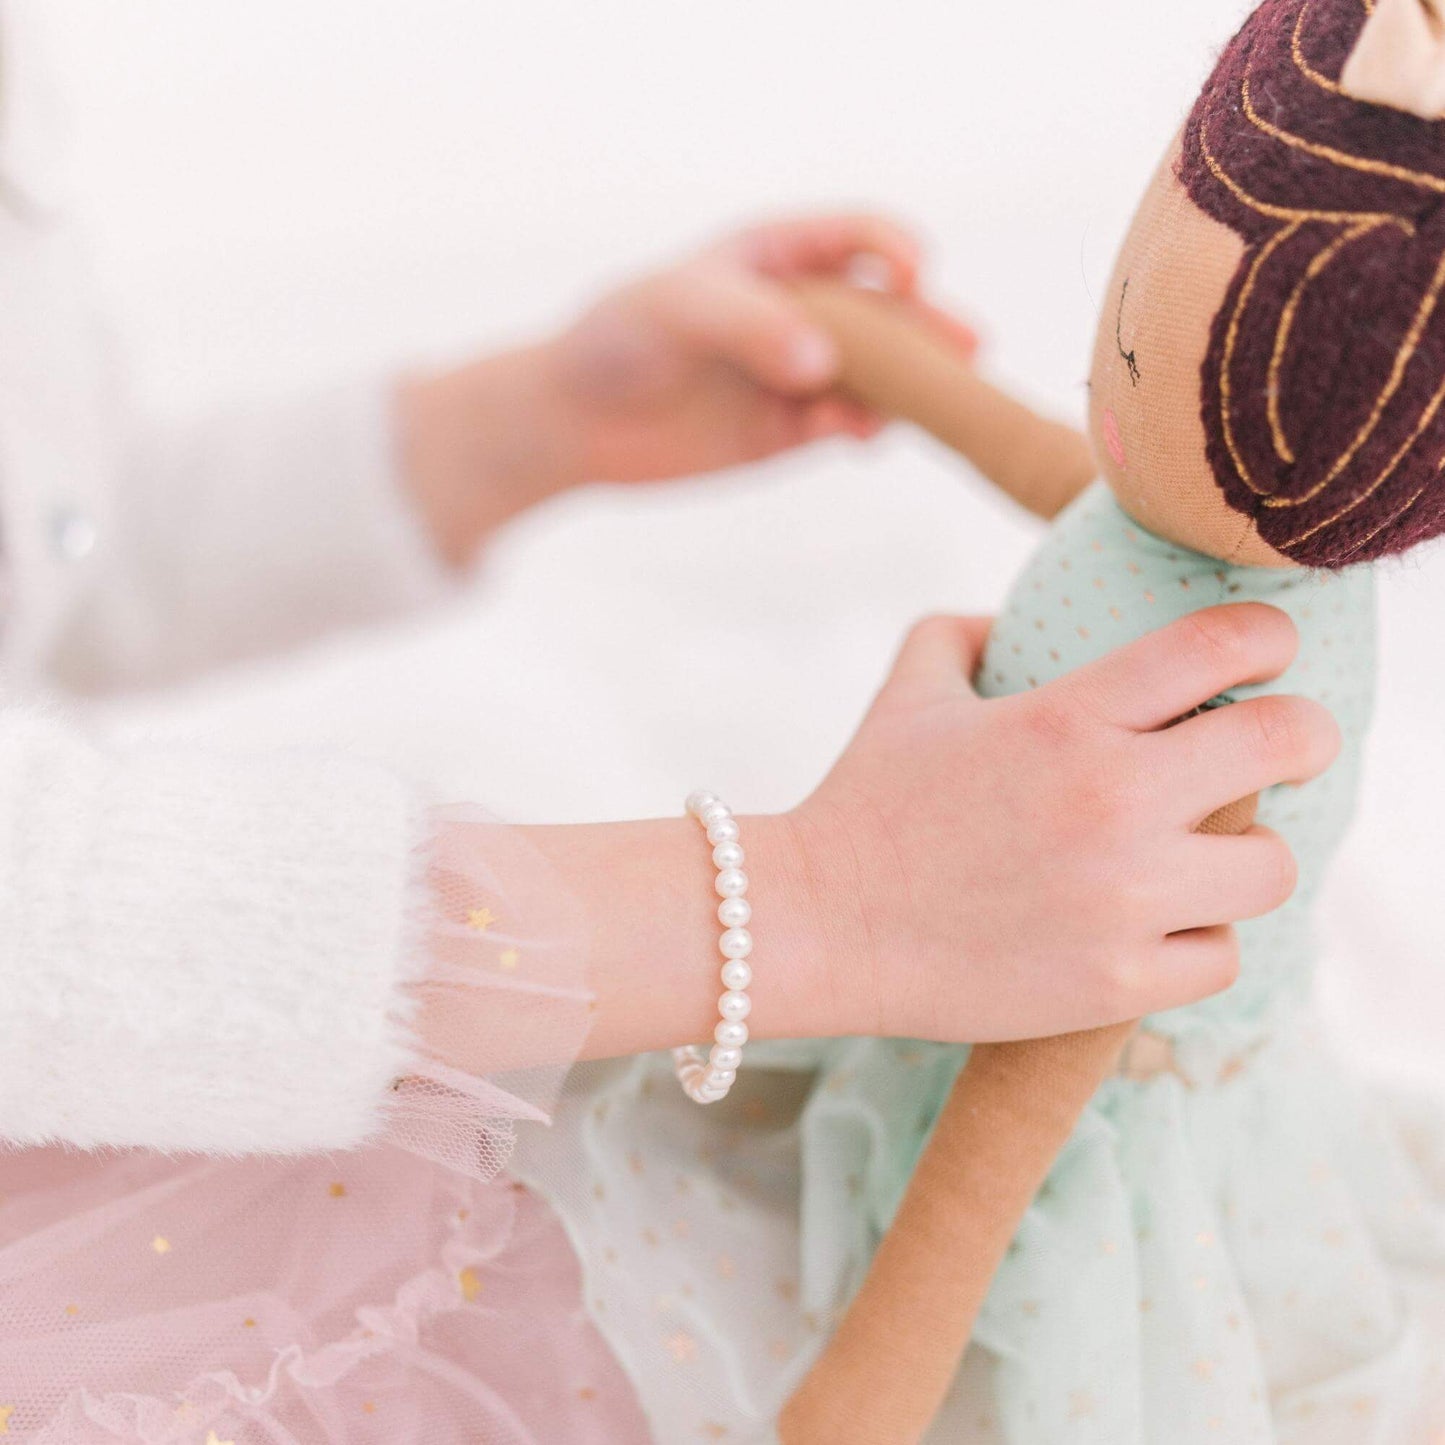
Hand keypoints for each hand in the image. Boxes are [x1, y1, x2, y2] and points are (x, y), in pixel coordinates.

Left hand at [548, 213, 977, 485]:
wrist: (575, 422)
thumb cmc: (618, 340)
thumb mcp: (678, 308)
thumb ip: (752, 327)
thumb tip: (825, 366)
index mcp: (778, 255)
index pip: (858, 237)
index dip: (893, 250)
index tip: (910, 278)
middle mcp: (800, 311)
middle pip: (887, 312)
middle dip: (929, 329)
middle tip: (967, 353)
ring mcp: (800, 373)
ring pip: (878, 376)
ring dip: (907, 389)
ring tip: (923, 408)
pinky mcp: (791, 430)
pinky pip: (846, 425)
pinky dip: (864, 430)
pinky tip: (862, 438)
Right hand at [794, 603, 1340, 1043]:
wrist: (816, 926)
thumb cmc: (863, 803)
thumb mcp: (906, 692)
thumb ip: (963, 631)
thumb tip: (1011, 620)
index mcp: (1067, 718)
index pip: (1225, 646)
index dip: (1269, 636)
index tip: (1269, 650)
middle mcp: (1112, 801)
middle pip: (1288, 744)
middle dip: (1300, 735)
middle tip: (1281, 746)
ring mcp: (1122, 901)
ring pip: (1272, 866)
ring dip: (1245, 854)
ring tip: (1205, 855)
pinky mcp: (1117, 983)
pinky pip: (1221, 955)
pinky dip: (1197, 939)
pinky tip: (1156, 925)